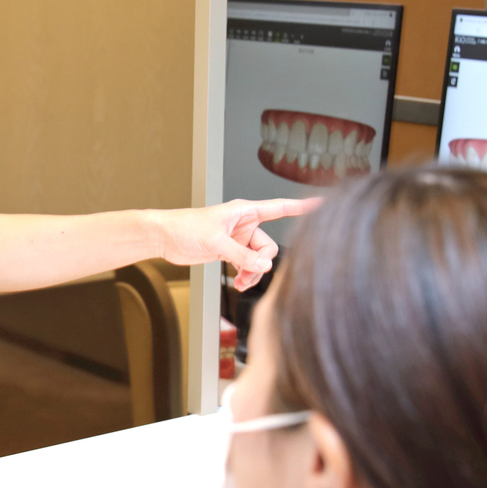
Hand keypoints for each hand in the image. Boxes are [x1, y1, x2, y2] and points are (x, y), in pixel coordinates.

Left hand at [154, 197, 317, 290]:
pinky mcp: (230, 251)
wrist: (164, 237)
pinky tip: (238, 283)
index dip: (301, 207)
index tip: (322, 204)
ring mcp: (238, 239)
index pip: (279, 208)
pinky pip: (248, 265)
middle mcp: (245, 224)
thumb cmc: (184, 227)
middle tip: (247, 274)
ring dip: (253, 273)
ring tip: (240, 283)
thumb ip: (241, 255)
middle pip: (268, 246)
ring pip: (258, 259)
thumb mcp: (215, 241)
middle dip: (261, 262)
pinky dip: (245, 275)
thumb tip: (264, 267)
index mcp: (244, 211)